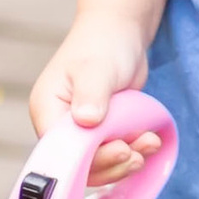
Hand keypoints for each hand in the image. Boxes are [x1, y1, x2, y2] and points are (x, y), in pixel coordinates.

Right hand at [29, 13, 157, 189]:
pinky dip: (133, 151)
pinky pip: (114, 153)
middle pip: (80, 164)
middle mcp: (60, 126)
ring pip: (100, 163)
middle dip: (111, 163)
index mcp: (47, 111)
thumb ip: (91, 95)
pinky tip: (150, 141)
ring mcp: (81, 132)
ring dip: (126, 160)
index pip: (61, 151)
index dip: (89, 158)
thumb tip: (87, 121)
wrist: (119, 34)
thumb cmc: (102, 45)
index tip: (120, 149)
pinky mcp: (101, 133)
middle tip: (136, 154)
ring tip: (149, 144)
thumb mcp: (97, 69)